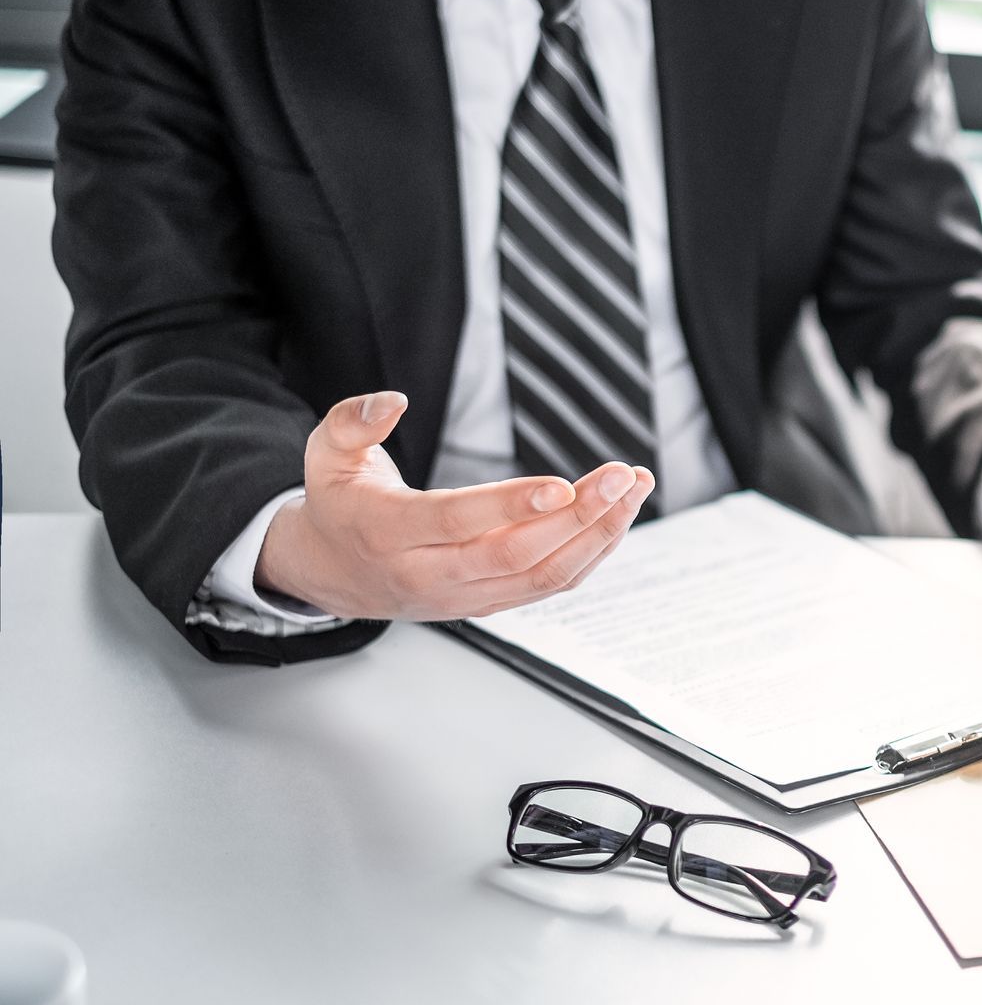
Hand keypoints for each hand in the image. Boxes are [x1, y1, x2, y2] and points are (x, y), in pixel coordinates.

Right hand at [257, 391, 653, 620]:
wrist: (333, 575)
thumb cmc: (340, 505)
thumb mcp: (325, 453)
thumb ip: (353, 421)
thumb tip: (394, 401)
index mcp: (387, 533)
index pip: (456, 522)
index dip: (510, 505)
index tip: (562, 484)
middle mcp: (429, 574)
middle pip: (514, 554)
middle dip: (576, 516)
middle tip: (621, 476)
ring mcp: (464, 596)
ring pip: (542, 576)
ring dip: (597, 535)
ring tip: (634, 490)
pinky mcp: (489, 603)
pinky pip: (549, 584)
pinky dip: (591, 554)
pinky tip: (617, 517)